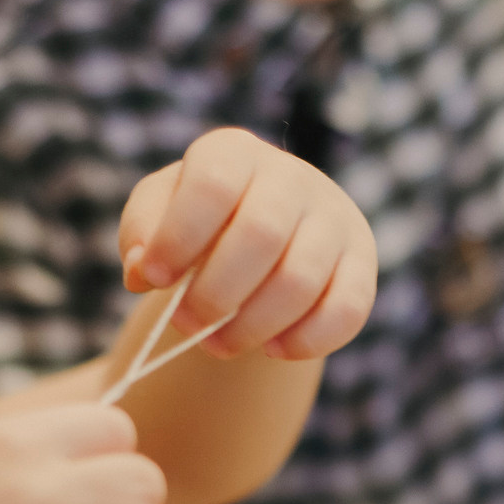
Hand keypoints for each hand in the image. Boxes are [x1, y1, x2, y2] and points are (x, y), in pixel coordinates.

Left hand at [118, 126, 377, 361]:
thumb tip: (142, 270)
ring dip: (252, 326)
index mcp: (235, 153)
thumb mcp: (159, 215)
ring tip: (217, 345)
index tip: (153, 279)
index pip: (213, 184)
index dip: (179, 236)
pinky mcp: (362, 266)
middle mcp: (293, 178)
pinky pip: (346, 311)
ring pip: (301, 280)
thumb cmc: (201, 224)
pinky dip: (304, 340)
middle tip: (185, 325)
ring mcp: (334, 220)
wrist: (264, 237)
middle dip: (215, 293)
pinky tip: (273, 350)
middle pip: (262, 235)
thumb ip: (141, 233)